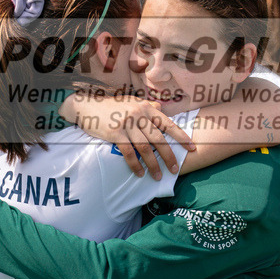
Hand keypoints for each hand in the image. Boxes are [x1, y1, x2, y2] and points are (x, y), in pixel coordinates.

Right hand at [62, 94, 194, 178]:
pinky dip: (135, 165)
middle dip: (169, 156)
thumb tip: (161, 110)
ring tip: (158, 176)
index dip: (181, 137)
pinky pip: (128, 153)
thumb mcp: (131, 101)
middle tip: (175, 169)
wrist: (87, 105)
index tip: (192, 148)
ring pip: (145, 148)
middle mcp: (138, 115)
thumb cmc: (111, 105)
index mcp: (145, 108)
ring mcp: (126, 124)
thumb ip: (147, 107)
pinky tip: (140, 174)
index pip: (168, 124)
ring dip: (153, 165)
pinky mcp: (115, 134)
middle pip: (159, 139)